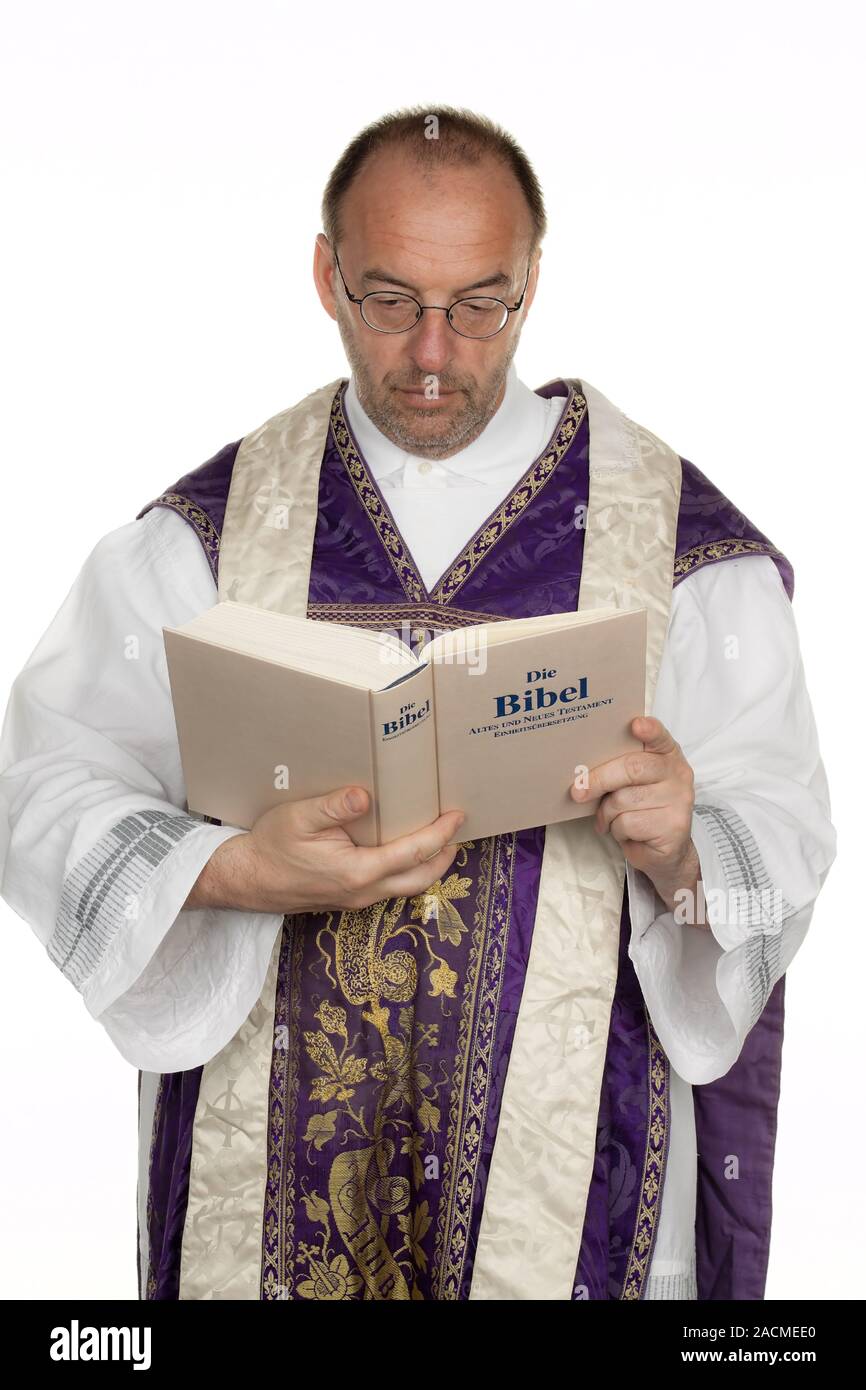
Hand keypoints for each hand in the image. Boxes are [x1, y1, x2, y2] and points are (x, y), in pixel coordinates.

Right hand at [184, 786, 465, 915]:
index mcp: (358, 871)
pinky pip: (389, 887)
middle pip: (421, 878)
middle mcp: (364, 891)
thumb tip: (366, 796)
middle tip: (457, 829)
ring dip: (428, 865)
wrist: (246, 880)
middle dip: (444, 855)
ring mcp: (356, 899)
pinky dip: (407, 870)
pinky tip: (403, 852)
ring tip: (439, 841)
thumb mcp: (299, 817)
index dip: (440, 833)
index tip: (457, 815)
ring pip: (406, 887)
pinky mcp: (348, 898)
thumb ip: (334, 807)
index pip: (413, 852)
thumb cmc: (271, 846)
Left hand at [571, 715, 702, 917]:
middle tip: (577, 792)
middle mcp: (678, 774)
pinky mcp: (674, 826)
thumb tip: (582, 776)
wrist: (665, 849)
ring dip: (607, 814)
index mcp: (666, 755)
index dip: (649, 730)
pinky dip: (618, 831)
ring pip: (623, 800)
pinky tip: (628, 833)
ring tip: (612, 819)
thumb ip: (618, 770)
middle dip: (598, 780)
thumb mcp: (631, 784)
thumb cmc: (640, 808)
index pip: (660, 737)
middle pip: (632, 768)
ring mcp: (679, 800)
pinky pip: (628, 824)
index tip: (635, 725)